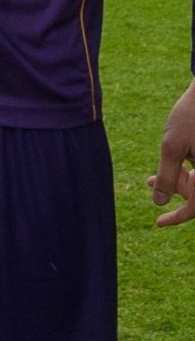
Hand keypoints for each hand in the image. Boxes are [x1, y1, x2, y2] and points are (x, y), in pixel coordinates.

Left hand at [149, 78, 194, 225]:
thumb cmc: (190, 117)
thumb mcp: (172, 146)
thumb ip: (166, 176)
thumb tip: (157, 202)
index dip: (177, 218)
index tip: (157, 223)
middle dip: (172, 191)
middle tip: (148, 183)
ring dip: (176, 180)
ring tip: (149, 178)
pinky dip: (183, 170)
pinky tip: (169, 162)